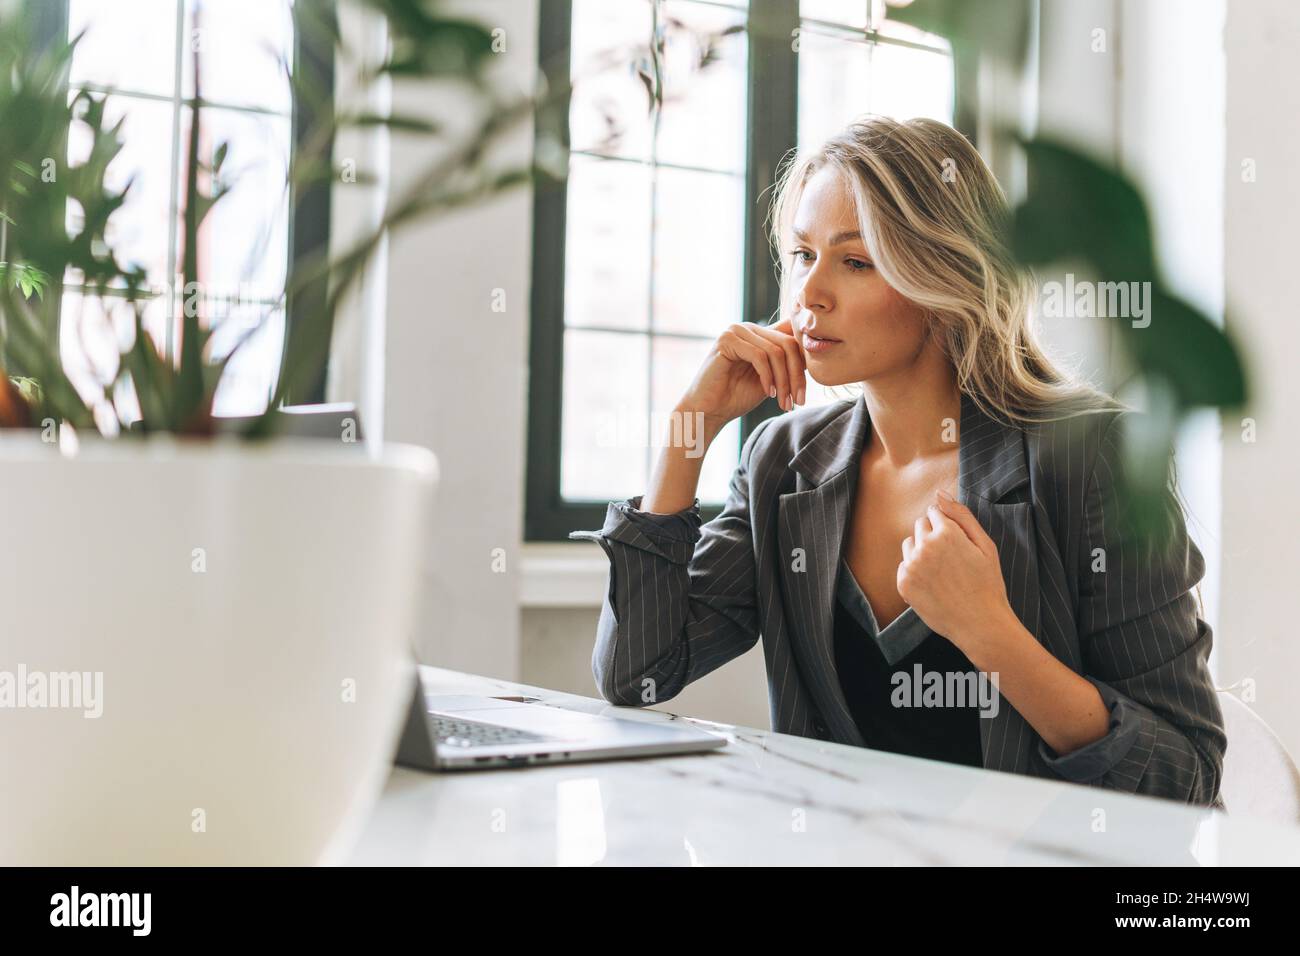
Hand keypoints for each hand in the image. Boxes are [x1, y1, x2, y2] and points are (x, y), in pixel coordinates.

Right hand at [677, 318, 806, 428]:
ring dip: (784, 381)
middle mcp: (748, 327)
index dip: (804, 363)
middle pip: (788, 344)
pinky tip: (767, 393)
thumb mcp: (771, 379)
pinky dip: (768, 377)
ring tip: (783, 402)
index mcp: (759, 334)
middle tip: (797, 401)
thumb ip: (787, 364)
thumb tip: (816, 353)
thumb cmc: (736, 397)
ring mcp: (736, 331)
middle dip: (796, 376)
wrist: (707, 411)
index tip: (804, 394)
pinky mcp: (727, 340)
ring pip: (775, 352)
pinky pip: (759, 356)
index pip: (792, 338)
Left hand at [896, 489, 1015, 650]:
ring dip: (921, 551)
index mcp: (947, 533)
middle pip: (920, 525)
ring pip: (909, 544)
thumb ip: (961, 515)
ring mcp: (911, 565)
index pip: (934, 512)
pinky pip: (904, 565)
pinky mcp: (903, 583)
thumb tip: (940, 493)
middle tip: (952, 559)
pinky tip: (933, 584)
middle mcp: (925, 546)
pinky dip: (915, 571)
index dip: (947, 526)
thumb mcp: (985, 545)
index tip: (957, 543)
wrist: (979, 623)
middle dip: (933, 536)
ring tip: (942, 571)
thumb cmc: (987, 583)